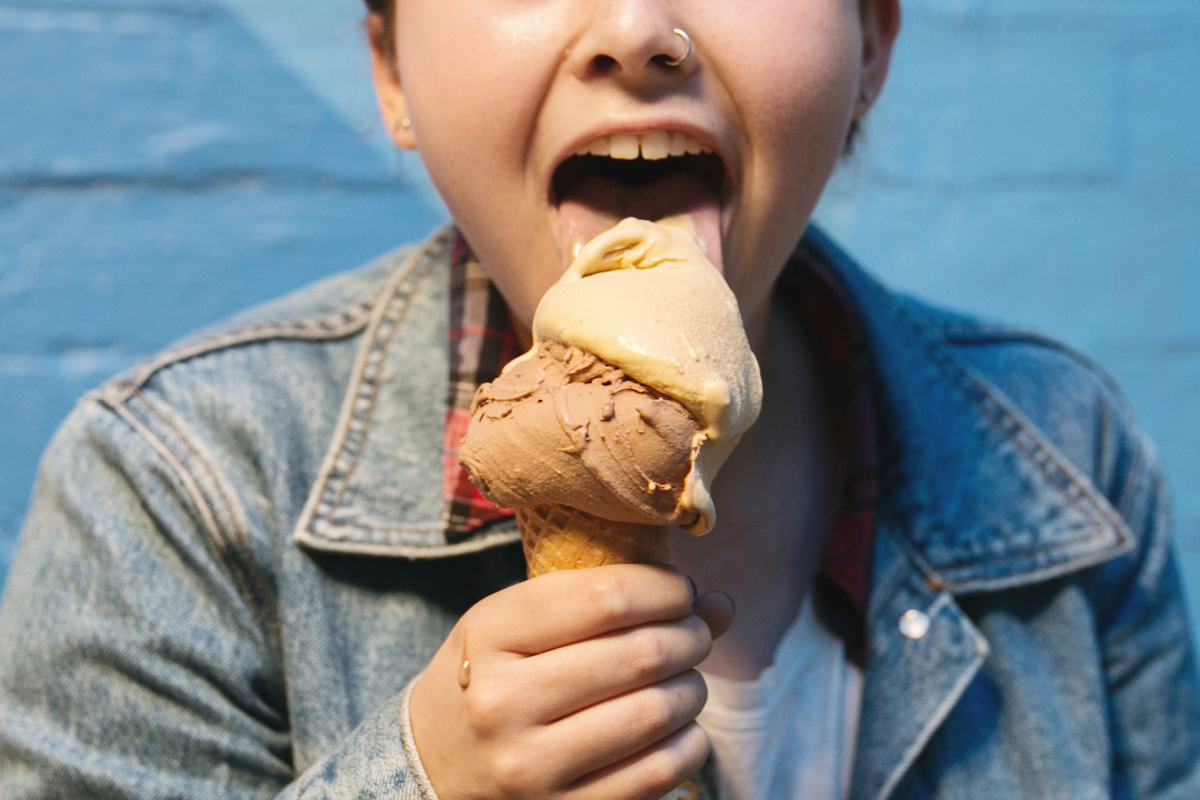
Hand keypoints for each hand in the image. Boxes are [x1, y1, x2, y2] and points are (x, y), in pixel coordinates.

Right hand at [408, 564, 733, 799]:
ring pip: (656, 713)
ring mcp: (530, 767)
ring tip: (685, 680)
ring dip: (692, 689)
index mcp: (489, 636)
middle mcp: (504, 702)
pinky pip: (658, 773)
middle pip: (640, 654)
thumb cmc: (488, 680)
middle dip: (689, 637)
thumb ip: (606, 603)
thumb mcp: (518, 626)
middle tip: (694, 634)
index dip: (665, 588)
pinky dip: (688, 743)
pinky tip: (679, 729)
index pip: (605, 598)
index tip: (681, 589)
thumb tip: (719, 603)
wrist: (428, 770)